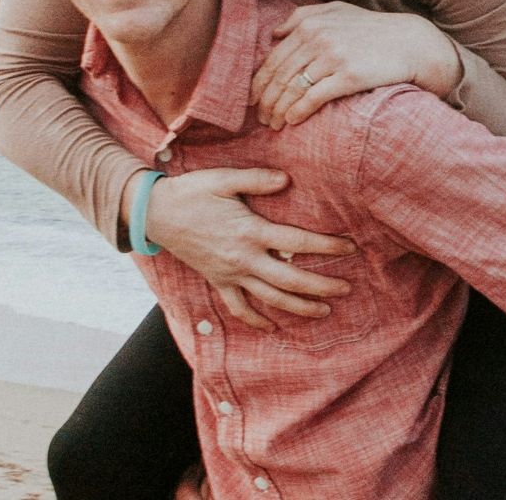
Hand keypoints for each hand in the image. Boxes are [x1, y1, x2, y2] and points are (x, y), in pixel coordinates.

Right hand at [132, 167, 356, 330]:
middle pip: (290, 280)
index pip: (297, 243)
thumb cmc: (192, 192)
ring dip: (299, 308)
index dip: (326, 247)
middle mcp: (243, 258)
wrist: (155, 214)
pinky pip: (239, 308)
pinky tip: (273, 326)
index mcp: (250, 231)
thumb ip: (257, 179)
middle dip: (322, 287)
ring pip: (270, 299)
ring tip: (325, 311)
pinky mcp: (218, 281)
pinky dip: (256, 320)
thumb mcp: (224, 179)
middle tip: (347, 288)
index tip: (350, 248)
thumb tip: (287, 180)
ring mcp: (230, 274)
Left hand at [250, 2, 462, 129]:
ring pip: (293, 88)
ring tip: (274, 124)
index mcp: (311, 24)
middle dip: (266, 100)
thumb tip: (274, 32)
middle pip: (280, 75)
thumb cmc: (374, 30)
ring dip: (279, 110)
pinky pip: (314, 97)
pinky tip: (292, 121)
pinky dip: (298, 111)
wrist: (413, 43)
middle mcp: (318, 37)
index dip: (260, 82)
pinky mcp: (349, 76)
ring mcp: (334, 57)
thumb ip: (304, 16)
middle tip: (260, 118)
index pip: (274, 58)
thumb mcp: (339, 11)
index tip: (253, 99)